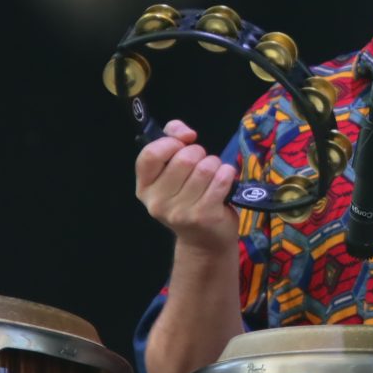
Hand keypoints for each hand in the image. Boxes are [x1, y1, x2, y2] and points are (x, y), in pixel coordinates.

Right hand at [134, 119, 237, 251]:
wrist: (204, 240)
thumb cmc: (189, 197)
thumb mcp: (173, 172)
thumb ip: (172, 139)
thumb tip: (185, 133)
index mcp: (145, 187)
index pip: (150, 154)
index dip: (170, 142)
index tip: (183, 143)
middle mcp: (157, 202)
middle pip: (184, 158)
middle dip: (200, 154)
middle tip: (202, 166)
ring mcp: (180, 211)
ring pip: (205, 167)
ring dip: (215, 165)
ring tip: (213, 176)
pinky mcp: (204, 215)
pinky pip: (222, 179)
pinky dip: (227, 174)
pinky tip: (225, 182)